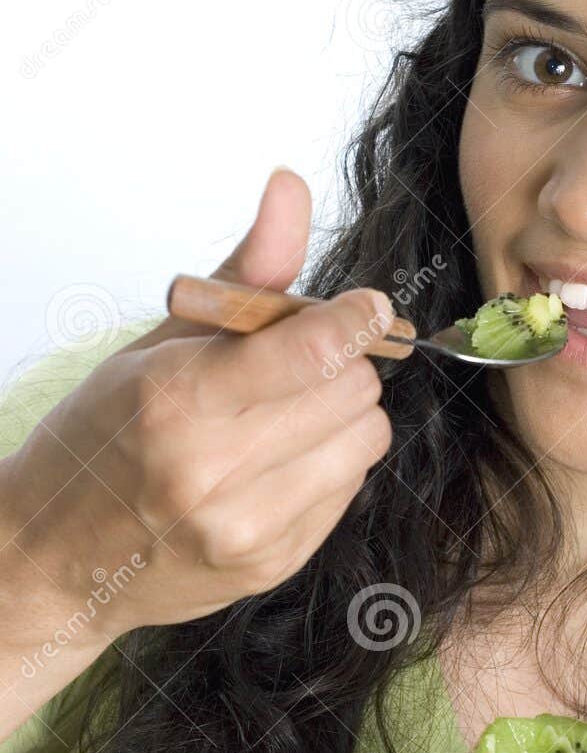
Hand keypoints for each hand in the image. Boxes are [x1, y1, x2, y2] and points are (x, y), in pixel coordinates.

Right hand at [1, 168, 395, 642]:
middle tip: (302, 364)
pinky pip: (350, 489)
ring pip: (365, 441)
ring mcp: (246, 528)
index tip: (367, 306)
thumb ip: (241, 274)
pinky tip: (279, 463)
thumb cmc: (102, 440)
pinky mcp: (271, 565)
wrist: (54, 558)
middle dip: (341, 364)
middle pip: (351, 391)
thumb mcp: (155, 346)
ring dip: (344, 415)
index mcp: (177, 401)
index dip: (353, 320)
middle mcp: (213, 471)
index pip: (308, 353)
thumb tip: (291, 187)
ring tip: (289, 414)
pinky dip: (330, 464)